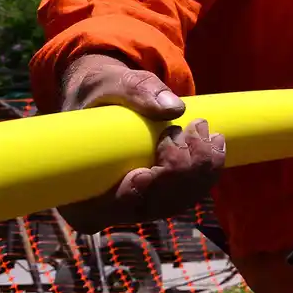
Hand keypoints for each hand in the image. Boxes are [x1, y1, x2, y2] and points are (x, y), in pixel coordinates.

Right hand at [56, 54, 225, 234]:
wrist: (108, 98)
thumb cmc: (100, 92)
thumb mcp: (110, 83)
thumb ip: (136, 90)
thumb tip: (174, 108)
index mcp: (77, 189)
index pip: (105, 209)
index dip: (133, 195)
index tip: (149, 165)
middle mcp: (109, 207)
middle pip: (153, 206)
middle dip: (180, 170)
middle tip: (186, 128)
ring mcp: (139, 204)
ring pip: (178, 200)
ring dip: (200, 166)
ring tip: (200, 127)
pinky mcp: (163, 194)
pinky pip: (192, 192)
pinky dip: (208, 168)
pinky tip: (215, 141)